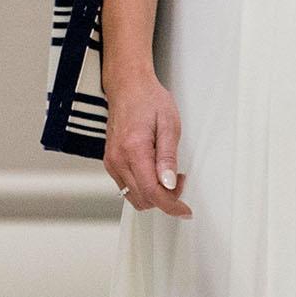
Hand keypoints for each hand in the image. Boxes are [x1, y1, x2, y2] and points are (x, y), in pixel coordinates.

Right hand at [102, 69, 190, 218]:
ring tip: (166, 174)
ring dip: (153, 195)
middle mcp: (117, 158)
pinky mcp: (110, 161)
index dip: (171, 206)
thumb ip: (168, 157)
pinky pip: (127, 187)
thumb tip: (169, 184)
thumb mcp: (169, 124)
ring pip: (133, 197)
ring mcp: (111, 161)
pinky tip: (153, 172)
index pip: (152, 192)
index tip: (185, 210)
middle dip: (165, 199)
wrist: (127, 86)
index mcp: (133, 149)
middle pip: (142, 199)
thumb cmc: (149, 100)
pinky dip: (143, 187)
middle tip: (178, 179)